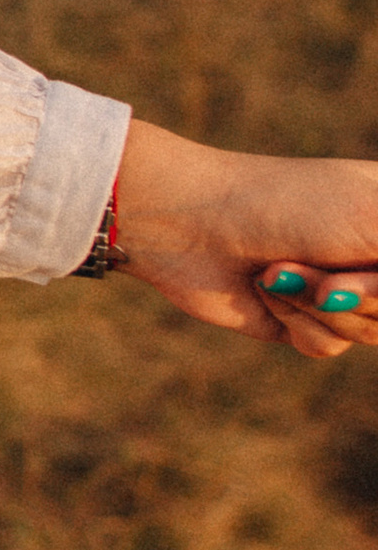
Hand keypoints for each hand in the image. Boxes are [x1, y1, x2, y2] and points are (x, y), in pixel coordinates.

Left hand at [112, 125, 377, 356]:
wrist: (191, 224)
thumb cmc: (288, 203)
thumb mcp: (376, 217)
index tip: (357, 279)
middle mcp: (376, 252)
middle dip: (366, 299)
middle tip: (325, 273)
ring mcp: (342, 286)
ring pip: (371, 334)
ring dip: (323, 306)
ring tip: (283, 270)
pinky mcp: (301, 318)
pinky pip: (327, 346)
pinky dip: (297, 323)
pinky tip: (266, 290)